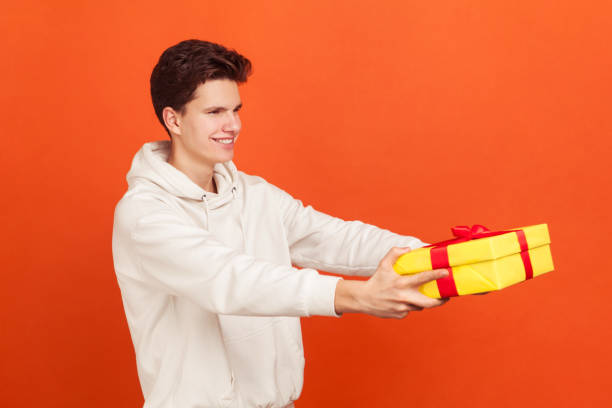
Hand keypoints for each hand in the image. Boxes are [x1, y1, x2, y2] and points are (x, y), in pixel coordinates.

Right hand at [334, 246, 449, 317]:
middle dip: (441, 300)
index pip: (423, 278)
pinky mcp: (400, 315)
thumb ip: (395, 253)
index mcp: (402, 283)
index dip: (436, 275)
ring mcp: (403, 308)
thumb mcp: (383, 264)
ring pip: (420, 306)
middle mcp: (404, 297)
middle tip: (446, 296)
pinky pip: (410, 310)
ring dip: (423, 301)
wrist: (363, 298)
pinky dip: (410, 306)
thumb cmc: (376, 280)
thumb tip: (408, 249)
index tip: (446, 272)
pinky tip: (404, 301)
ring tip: (422, 295)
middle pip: (430, 302)